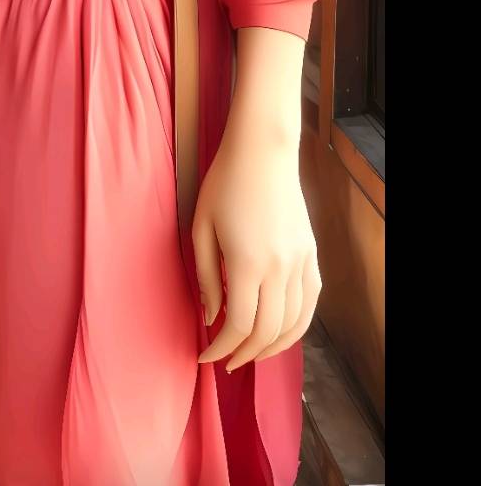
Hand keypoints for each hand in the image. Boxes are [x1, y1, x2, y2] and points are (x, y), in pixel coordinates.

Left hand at [192, 119, 321, 373]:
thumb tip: (210, 317)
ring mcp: (301, 262)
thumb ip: (206, 276)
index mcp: (247, 263)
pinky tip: (280, 332)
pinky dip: (297, 326)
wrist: (263, 151)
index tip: (204, 357)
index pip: (238, 325)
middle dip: (244, 354)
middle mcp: (280, 268)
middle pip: (267, 332)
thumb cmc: (223, 184)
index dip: (220, 348)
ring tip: (250, 353)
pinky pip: (311, 303)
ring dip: (272, 347)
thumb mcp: (201, 227)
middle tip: (225, 361)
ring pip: (294, 324)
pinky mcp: (311, 254)